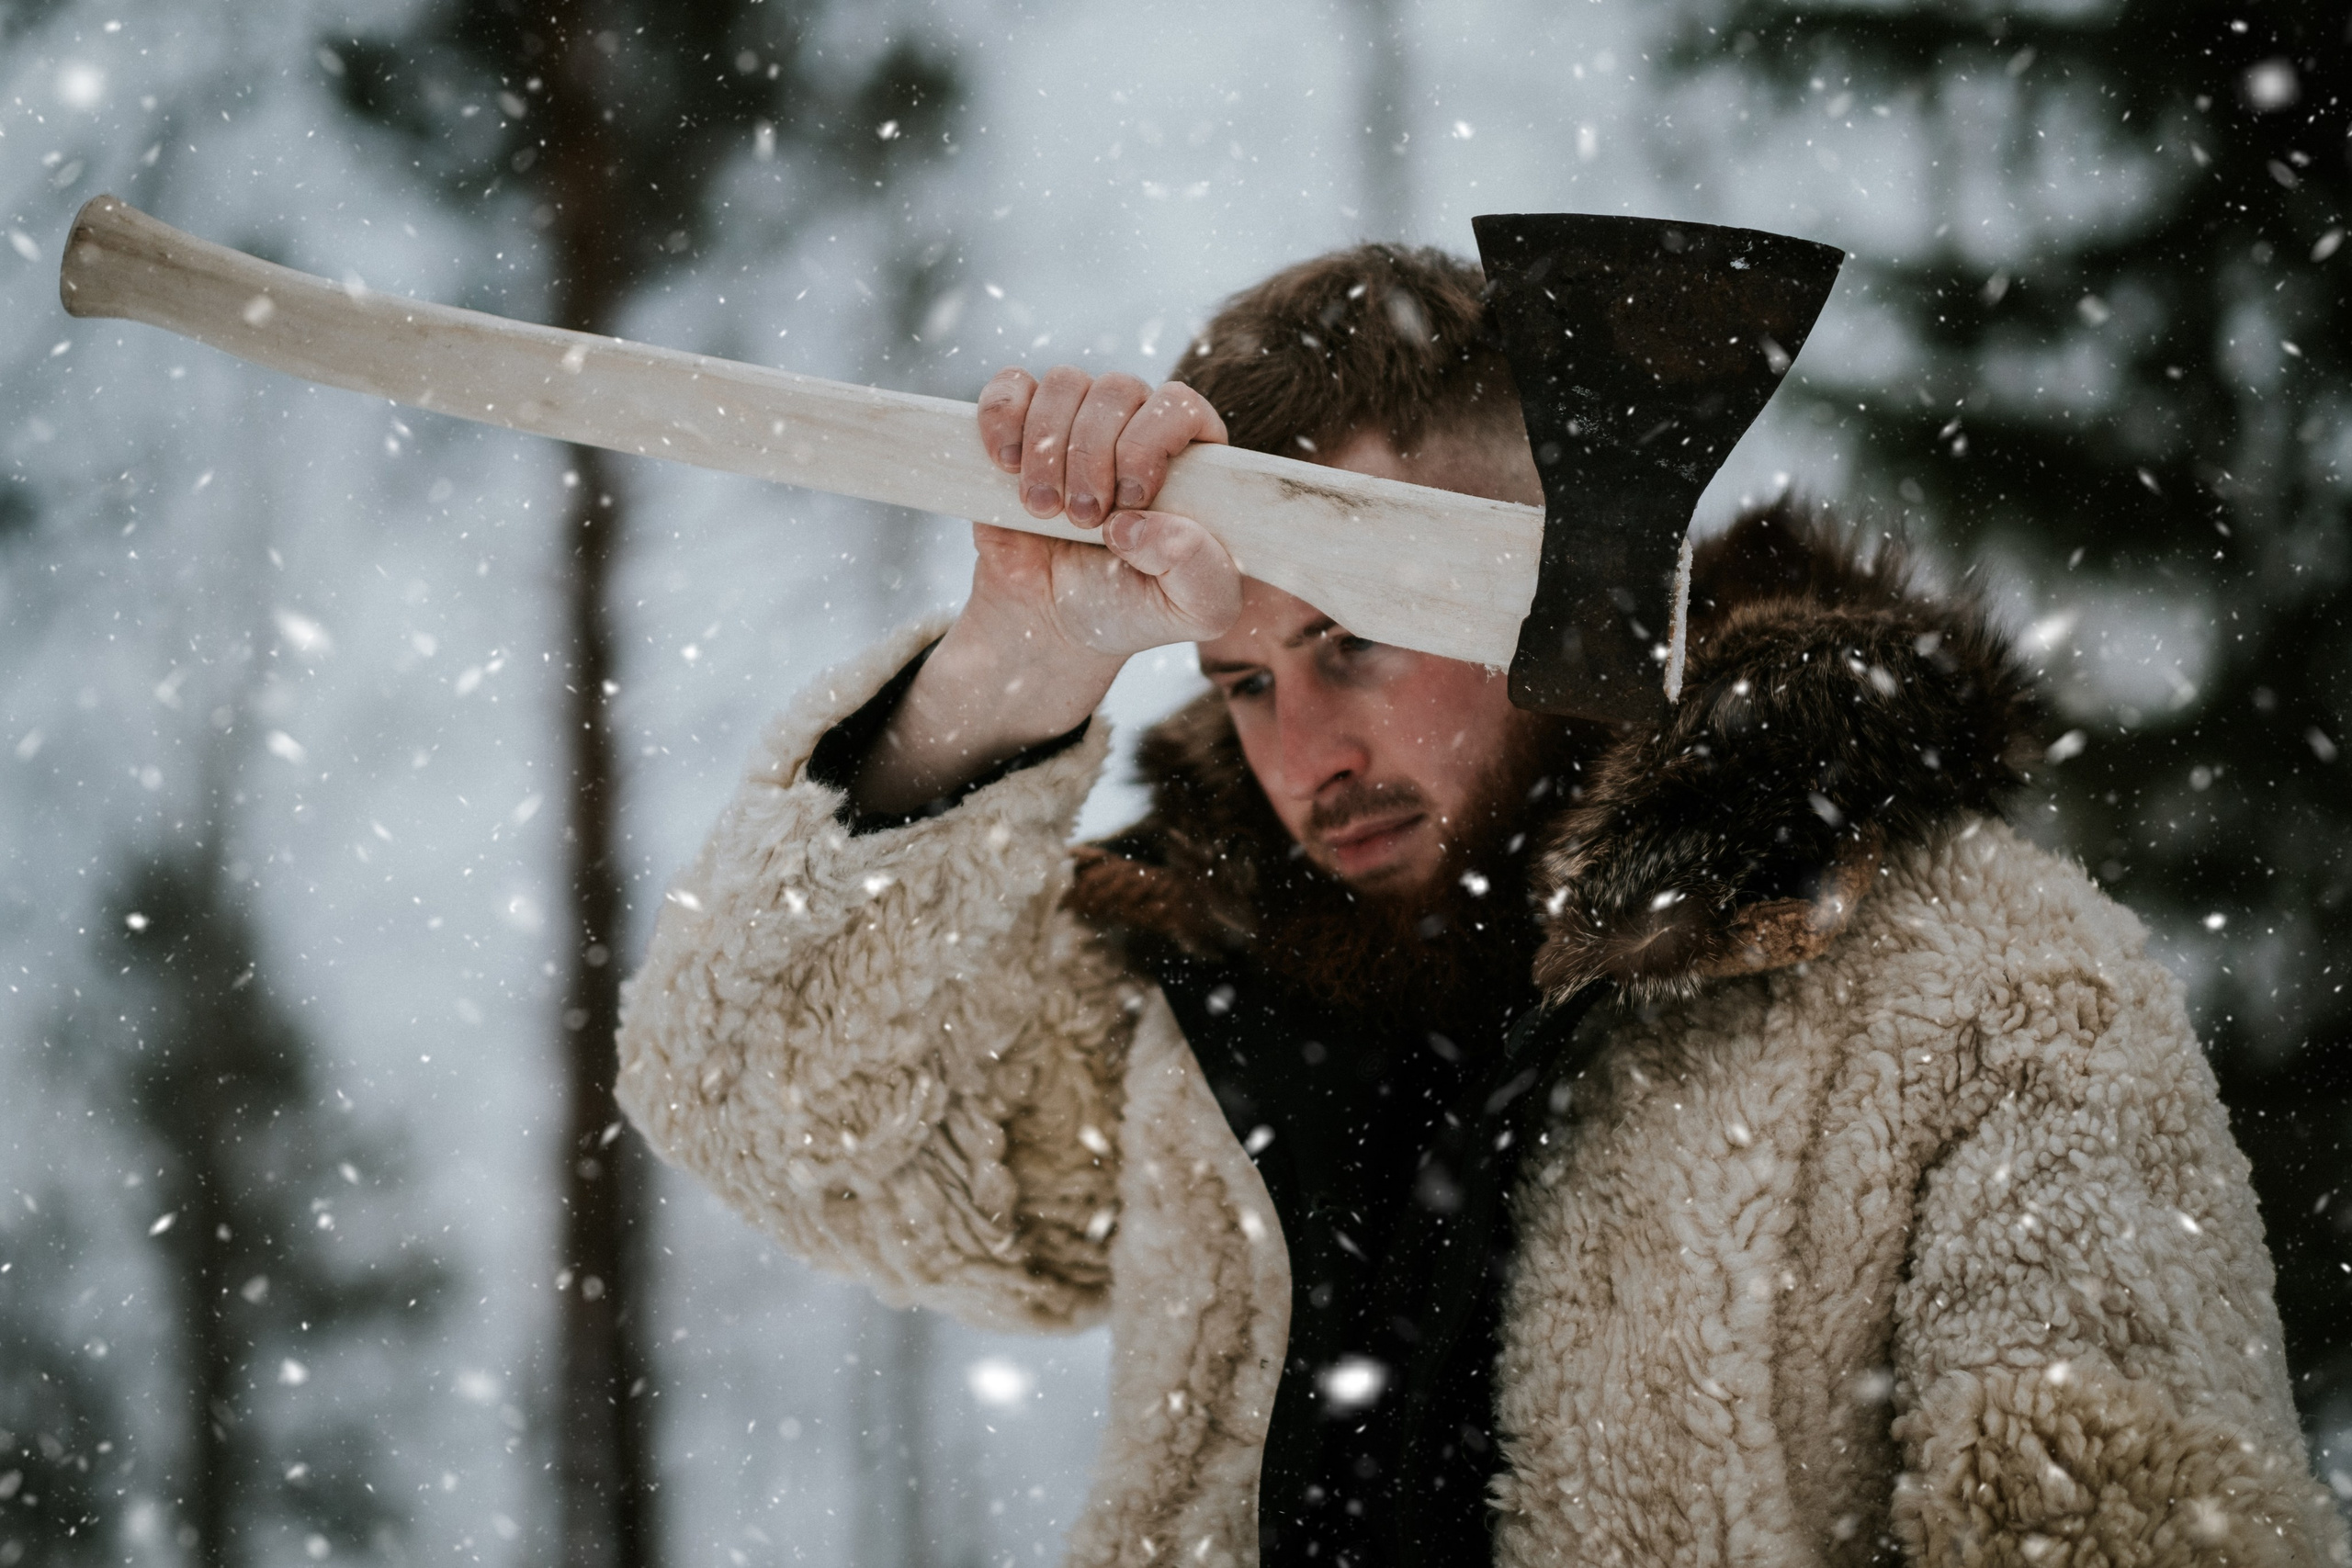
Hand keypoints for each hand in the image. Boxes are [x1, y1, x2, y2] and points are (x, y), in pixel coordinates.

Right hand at [970, 365, 1239, 657]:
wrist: (1057, 626)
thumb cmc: (1136, 609)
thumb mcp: (1197, 608)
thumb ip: (1198, 569)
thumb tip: (1139, 522)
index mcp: (1191, 457)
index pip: (1180, 406)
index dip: (1150, 441)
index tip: (1131, 498)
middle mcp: (1136, 426)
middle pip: (1117, 390)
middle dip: (1092, 455)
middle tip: (1083, 518)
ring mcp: (1076, 424)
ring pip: (1064, 384)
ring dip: (1047, 447)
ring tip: (1044, 508)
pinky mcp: (1019, 431)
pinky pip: (1009, 388)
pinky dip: (1001, 418)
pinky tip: (1007, 465)